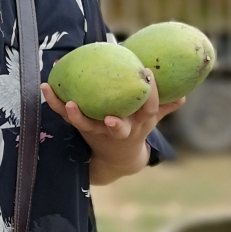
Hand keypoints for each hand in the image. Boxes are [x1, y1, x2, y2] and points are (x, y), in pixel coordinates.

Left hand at [42, 77, 183, 184]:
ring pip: (87, 125)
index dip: (150, 92)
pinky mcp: (83, 128)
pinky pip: (68, 115)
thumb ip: (163, 106)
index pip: (149, 108)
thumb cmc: (136, 128)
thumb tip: (184, 95)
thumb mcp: (151, 119)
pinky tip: (46, 86)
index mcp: (140, 122)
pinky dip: (56, 102)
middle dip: (116, 124)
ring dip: (77, 115)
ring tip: (69, 104)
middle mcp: (120, 129)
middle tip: (110, 118)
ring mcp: (99, 131)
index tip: (147, 73)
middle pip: (119, 128)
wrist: (117, 158)